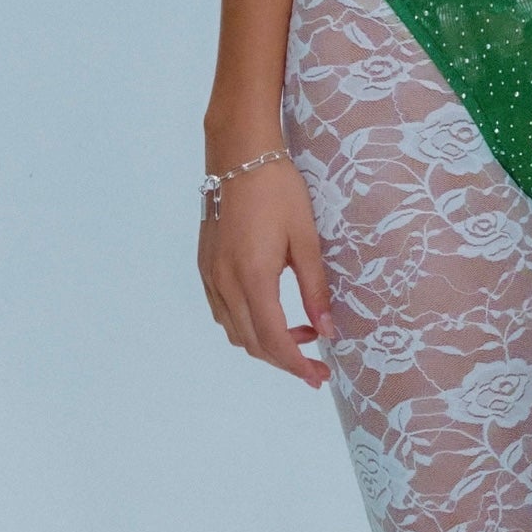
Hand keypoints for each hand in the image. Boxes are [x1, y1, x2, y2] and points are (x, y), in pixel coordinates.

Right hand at [198, 158, 334, 385]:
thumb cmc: (277, 190)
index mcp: (252, 277)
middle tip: (317, 364)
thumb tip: (327, 331)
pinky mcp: (205, 267)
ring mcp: (210, 276)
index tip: (318, 378)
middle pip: (252, 342)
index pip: (273, 339)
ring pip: (234, 331)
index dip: (296, 365)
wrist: (238, 154)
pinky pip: (222, 312)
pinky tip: (269, 311)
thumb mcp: (305, 239)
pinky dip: (246, 324)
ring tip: (300, 330)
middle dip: (285, 360)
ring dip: (265, 341)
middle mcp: (225, 283)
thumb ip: (315, 288)